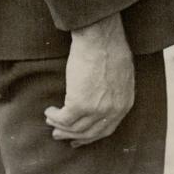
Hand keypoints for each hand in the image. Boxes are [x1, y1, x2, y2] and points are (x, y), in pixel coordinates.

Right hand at [44, 13, 134, 146]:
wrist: (101, 36)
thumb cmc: (110, 45)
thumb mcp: (122, 72)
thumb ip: (115, 90)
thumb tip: (103, 97)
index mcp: (124, 104)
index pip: (106, 129)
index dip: (91, 135)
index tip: (79, 137)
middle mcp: (112, 111)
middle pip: (89, 133)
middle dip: (73, 135)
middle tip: (59, 135)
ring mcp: (96, 110)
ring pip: (74, 128)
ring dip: (60, 128)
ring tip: (51, 122)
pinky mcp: (79, 104)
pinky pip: (62, 118)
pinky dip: (54, 117)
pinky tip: (48, 112)